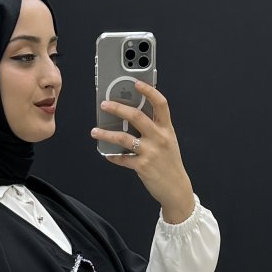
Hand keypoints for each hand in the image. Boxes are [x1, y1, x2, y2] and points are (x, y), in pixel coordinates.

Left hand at [90, 81, 194, 221]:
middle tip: (105, 104)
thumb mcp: (168, 141)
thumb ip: (155, 128)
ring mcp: (150, 152)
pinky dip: (113, 156)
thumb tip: (133, 117)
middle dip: (117, 108)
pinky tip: (107, 154)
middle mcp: (159, 138)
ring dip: (106, 133)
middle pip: (136, 116)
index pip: (160, 103)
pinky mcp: (142, 166)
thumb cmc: (170, 164)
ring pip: (124, 138)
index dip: (149, 91)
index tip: (136, 83)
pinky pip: (122, 159)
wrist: (176, 188)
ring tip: (95, 131)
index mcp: (166, 129)